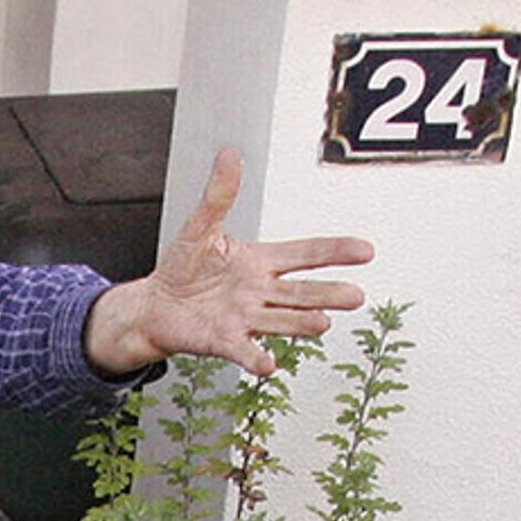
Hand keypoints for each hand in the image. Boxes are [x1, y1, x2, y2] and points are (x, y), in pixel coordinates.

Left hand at [88, 146, 376, 376]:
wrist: (156, 305)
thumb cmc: (184, 267)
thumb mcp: (200, 226)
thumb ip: (219, 194)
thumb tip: (229, 154)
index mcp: (261, 262)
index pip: (305, 254)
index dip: (335, 251)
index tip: (365, 250)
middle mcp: (260, 292)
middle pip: (302, 293)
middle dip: (328, 294)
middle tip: (355, 296)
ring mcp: (245, 318)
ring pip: (280, 320)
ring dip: (301, 323)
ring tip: (323, 322)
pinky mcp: (224, 339)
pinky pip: (244, 350)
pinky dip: (256, 358)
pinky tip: (268, 365)